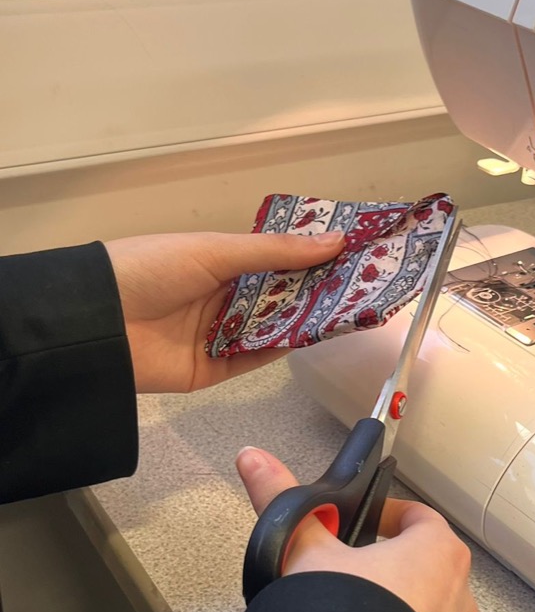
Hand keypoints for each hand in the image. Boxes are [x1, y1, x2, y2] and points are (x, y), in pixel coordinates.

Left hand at [105, 230, 344, 392]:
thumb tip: (334, 241)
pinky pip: (251, 360)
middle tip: (361, 285)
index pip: (273, 260)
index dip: (309, 257)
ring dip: (302, 320)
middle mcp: (219, 297)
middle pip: (276, 297)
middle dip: (313, 291)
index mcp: (216, 262)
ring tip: (347, 309)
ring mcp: (216, 334)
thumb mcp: (214, 251)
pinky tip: (309, 337)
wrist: (96, 323)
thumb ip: (275, 252)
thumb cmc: (151, 269)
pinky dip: (277, 350)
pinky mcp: (211, 369)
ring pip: (269, 329)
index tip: (351, 253)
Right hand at [236, 448, 477, 611]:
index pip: (419, 517)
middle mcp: (458, 595)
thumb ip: (280, 500)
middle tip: (349, 567)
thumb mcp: (307, 550)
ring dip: (396, 605)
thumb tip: (254, 459)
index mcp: (438, 552)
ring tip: (351, 611)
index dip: (387, 515)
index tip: (361, 522)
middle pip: (425, 564)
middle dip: (389, 562)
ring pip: (426, 608)